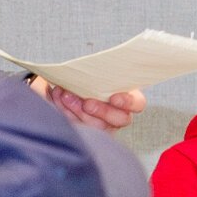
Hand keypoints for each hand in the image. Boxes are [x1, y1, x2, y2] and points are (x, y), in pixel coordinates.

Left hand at [30, 76, 146, 131]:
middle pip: (119, 120)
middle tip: (87, 103)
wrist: (63, 84)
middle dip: (102, 111)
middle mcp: (118, 114)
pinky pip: (80, 128)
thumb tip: (95, 65)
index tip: (114, 97)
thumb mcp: (94, 69)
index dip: (128, 102)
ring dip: (79, 111)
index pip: (137, 104)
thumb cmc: (85, 74)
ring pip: (98, 126)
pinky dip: (67, 113)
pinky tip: (59, 100)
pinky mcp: (86, 131)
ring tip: (65, 96)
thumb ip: (97, 70)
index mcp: (127, 96)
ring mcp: (103, 126)